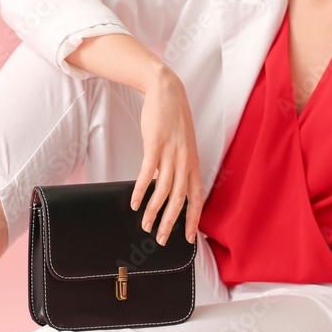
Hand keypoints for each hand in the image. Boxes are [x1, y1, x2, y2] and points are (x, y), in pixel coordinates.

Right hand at [130, 66, 202, 245]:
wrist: (167, 91)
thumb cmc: (173, 118)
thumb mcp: (182, 144)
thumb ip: (177, 165)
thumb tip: (166, 185)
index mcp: (193, 163)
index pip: (197, 198)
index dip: (193, 219)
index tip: (187, 238)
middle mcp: (185, 161)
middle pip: (179, 200)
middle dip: (170, 223)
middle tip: (161, 240)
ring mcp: (170, 154)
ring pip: (163, 191)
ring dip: (153, 211)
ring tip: (144, 225)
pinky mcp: (155, 145)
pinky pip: (147, 174)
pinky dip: (140, 191)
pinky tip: (134, 202)